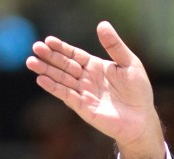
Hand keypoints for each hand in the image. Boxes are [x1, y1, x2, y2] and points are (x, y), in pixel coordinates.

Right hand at [25, 21, 165, 158]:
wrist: (142, 118)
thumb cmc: (138, 91)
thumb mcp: (129, 64)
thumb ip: (115, 46)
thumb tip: (102, 25)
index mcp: (95, 67)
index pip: (74, 55)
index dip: (62, 48)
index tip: (49, 40)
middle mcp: (87, 79)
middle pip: (64, 65)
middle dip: (50, 57)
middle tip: (35, 48)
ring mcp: (83, 93)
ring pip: (61, 79)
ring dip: (46, 71)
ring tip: (31, 62)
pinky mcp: (83, 107)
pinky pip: (66, 95)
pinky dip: (54, 88)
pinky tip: (41, 79)